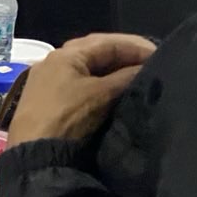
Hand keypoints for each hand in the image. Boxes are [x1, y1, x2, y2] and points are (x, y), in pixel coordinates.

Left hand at [7, 35, 156, 143]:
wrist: (34, 154)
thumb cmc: (68, 118)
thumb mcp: (102, 95)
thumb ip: (126, 77)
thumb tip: (146, 67)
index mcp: (65, 54)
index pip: (108, 42)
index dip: (137, 47)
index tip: (162, 55)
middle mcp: (55, 62)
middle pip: (98, 53)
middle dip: (126, 56)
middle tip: (154, 64)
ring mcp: (51, 81)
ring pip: (90, 70)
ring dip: (115, 71)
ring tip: (140, 77)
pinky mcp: (50, 100)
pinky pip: (82, 84)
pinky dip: (102, 85)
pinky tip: (117, 92)